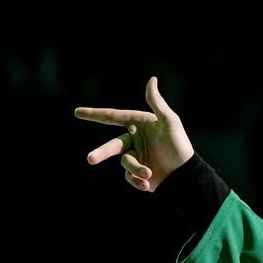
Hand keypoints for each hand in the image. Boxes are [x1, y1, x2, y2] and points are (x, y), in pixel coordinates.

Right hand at [75, 75, 195, 191]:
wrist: (185, 175)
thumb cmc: (179, 145)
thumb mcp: (169, 121)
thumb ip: (157, 102)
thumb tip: (152, 79)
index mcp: (139, 124)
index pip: (113, 117)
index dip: (94, 114)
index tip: (77, 112)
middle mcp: (134, 139)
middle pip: (112, 145)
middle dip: (101, 153)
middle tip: (90, 159)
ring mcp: (135, 156)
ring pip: (124, 163)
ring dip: (136, 168)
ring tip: (149, 173)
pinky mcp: (137, 173)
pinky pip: (128, 177)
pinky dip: (137, 180)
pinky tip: (149, 183)